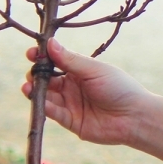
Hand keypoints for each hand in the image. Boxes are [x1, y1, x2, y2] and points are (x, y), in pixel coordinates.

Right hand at [22, 38, 148, 146]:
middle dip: (36, 75)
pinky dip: (45, 107)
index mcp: (79, 71)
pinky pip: (53, 113)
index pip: (55, 61)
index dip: (42, 57)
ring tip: (28, 86)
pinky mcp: (70, 121)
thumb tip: (50, 42)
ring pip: (46, 96)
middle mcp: (72, 86)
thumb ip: (70, 60)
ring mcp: (70, 104)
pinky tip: (39, 101)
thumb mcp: (94, 70)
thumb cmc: (119, 87)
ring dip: (35, 91)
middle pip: (47, 79)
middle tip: (32, 72)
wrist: (134, 116)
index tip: (31, 53)